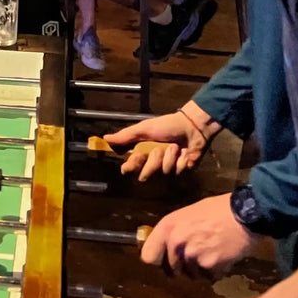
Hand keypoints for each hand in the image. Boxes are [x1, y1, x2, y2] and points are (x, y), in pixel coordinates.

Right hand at [104, 106, 218, 179]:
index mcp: (144, 150)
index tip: (127, 167)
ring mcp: (168, 166)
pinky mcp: (182, 169)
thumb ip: (126, 136)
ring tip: (174, 146)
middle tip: (157, 149)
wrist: (192, 127)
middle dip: (153, 161)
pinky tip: (184, 153)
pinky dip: (180, 161)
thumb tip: (105, 138)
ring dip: (168, 158)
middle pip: (146, 172)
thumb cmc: (167, 125)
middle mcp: (154, 160)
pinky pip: (177, 172)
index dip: (130, 166)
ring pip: (163, 172)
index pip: (132, 164)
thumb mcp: (144, 128)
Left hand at [142, 194, 258, 275]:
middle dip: (181, 266)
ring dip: (198, 269)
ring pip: (190, 275)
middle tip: (195, 257)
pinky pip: (208, 277)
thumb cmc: (217, 210)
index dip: (156, 260)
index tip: (162, 261)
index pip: (148, 256)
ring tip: (210, 253)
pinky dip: (214, 272)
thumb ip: (174, 230)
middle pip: (170, 269)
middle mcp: (176, 243)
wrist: (245, 214)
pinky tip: (221, 257)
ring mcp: (193, 256)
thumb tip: (166, 245)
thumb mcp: (188, 213)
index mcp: (168, 226)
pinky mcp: (210, 267)